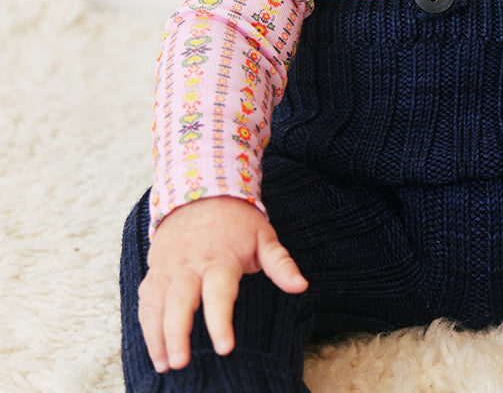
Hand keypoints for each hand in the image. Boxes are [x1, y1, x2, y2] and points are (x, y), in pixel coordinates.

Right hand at [137, 196, 307, 372]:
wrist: (201, 192)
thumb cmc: (239, 221)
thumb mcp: (265, 237)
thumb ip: (281, 264)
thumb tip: (301, 286)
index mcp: (221, 259)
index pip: (219, 294)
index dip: (221, 321)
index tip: (225, 348)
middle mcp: (191, 265)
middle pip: (179, 303)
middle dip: (177, 334)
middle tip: (180, 363)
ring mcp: (169, 267)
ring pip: (156, 304)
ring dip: (156, 336)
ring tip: (164, 366)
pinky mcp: (155, 270)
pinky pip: (145, 299)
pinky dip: (145, 324)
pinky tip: (153, 346)